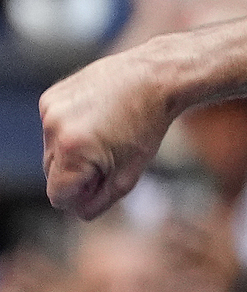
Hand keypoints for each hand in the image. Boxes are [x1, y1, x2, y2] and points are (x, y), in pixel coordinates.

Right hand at [42, 49, 180, 219]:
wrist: (152, 78)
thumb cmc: (146, 127)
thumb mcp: (129, 174)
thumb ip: (100, 200)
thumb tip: (78, 213)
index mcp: (72, 151)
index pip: (58, 196)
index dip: (81, 196)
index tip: (103, 183)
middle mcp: (53, 129)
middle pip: (53, 174)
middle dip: (77, 175)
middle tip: (111, 158)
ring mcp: (49, 111)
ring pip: (51, 151)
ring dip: (73, 152)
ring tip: (106, 135)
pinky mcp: (49, 98)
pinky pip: (53, 129)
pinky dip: (70, 131)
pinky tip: (97, 119)